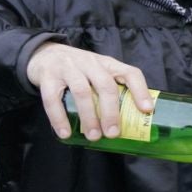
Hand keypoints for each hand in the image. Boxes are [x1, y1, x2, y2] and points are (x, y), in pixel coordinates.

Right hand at [25, 43, 152, 140]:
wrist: (44, 54)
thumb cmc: (79, 70)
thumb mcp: (99, 73)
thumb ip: (112, 91)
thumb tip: (130, 124)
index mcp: (107, 64)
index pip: (130, 72)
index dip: (140, 91)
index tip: (147, 110)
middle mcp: (90, 63)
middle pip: (105, 85)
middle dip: (111, 111)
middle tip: (113, 133)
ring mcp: (68, 68)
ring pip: (81, 91)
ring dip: (89, 116)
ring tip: (93, 136)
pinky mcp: (47, 76)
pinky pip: (53, 99)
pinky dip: (59, 118)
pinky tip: (65, 133)